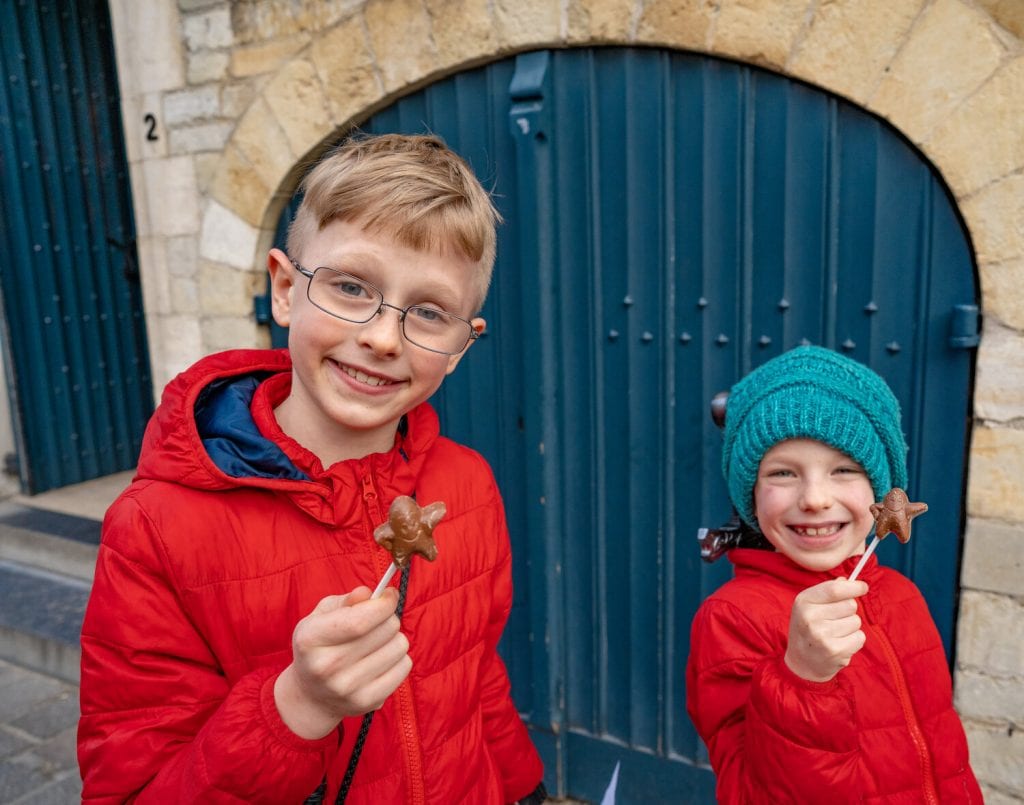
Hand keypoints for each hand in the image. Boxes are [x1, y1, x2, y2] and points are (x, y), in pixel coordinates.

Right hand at [274, 586, 411, 738]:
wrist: (311, 696)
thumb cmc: (320, 645)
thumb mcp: (321, 616)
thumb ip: (346, 601)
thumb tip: (368, 593)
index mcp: (311, 639)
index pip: (360, 620)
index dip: (384, 604)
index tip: (390, 595)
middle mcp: (326, 666)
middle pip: (385, 630)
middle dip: (388, 618)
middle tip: (379, 621)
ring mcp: (346, 688)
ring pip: (399, 647)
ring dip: (394, 638)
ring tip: (378, 643)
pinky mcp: (366, 702)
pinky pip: (404, 667)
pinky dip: (399, 658)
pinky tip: (382, 660)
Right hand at [784, 578, 867, 682]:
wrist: (802, 662)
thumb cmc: (809, 629)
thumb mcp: (810, 606)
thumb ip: (828, 591)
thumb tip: (849, 581)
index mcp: (803, 601)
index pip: (835, 589)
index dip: (853, 587)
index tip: (864, 587)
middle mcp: (809, 617)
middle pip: (850, 605)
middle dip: (849, 611)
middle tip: (835, 621)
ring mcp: (821, 635)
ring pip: (856, 621)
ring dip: (851, 627)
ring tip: (835, 634)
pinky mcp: (834, 650)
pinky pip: (860, 637)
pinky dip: (854, 641)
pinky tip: (840, 645)